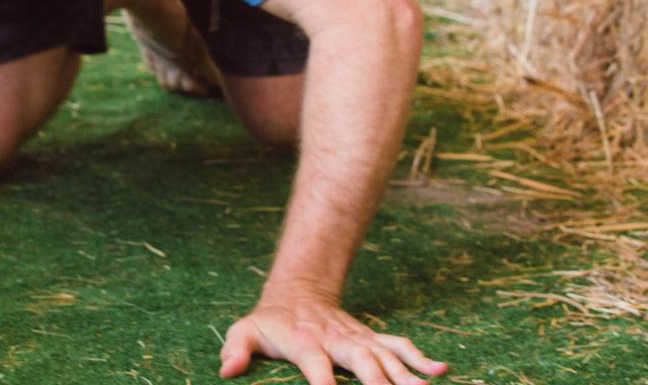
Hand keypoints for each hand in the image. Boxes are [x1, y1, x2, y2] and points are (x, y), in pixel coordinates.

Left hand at [220, 294, 447, 384]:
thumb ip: (236, 350)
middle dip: (379, 383)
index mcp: (306, 344)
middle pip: (362, 363)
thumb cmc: (270, 322)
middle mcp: (337, 342)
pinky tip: (441, 371)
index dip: (324, 384)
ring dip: (407, 375)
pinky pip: (400, 347)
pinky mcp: (371, 339)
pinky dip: (420, 358)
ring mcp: (358, 340)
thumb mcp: (245, 330)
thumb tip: (226, 371)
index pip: (316, 367)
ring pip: (387, 357)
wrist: (298, 291)